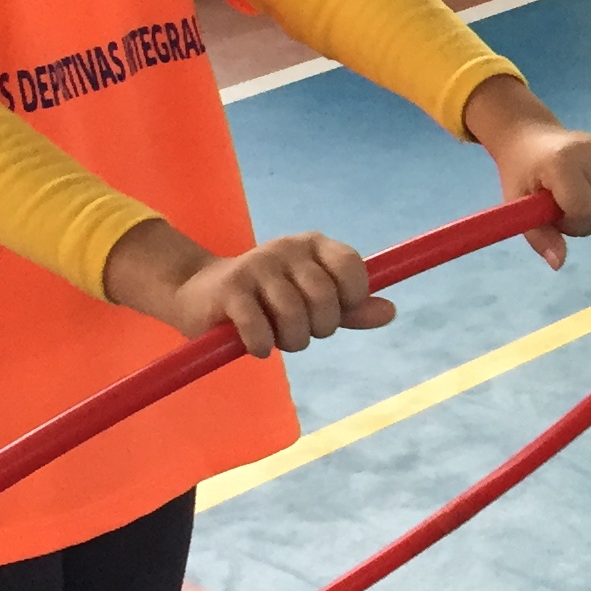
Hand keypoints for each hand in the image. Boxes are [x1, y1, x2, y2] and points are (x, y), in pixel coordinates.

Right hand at [102, 221, 394, 357]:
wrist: (199, 293)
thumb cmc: (267, 299)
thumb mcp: (312, 301)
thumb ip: (351, 308)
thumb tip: (391, 312)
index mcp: (313, 244)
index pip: (352, 268)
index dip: (352, 299)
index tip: (337, 312)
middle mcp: (286, 248)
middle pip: (325, 299)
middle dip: (318, 329)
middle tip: (301, 332)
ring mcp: (256, 266)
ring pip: (294, 318)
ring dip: (290, 341)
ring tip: (278, 339)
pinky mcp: (230, 290)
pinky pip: (260, 330)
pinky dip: (262, 346)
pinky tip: (256, 345)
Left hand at [462, 74, 590, 267]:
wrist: (532, 139)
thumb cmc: (523, 175)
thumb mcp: (519, 206)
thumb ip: (539, 237)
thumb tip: (558, 264)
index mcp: (563, 161)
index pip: (583, 209)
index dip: (571, 223)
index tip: (555, 214)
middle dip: (587, 221)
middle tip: (566, 208)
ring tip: (582, 200)